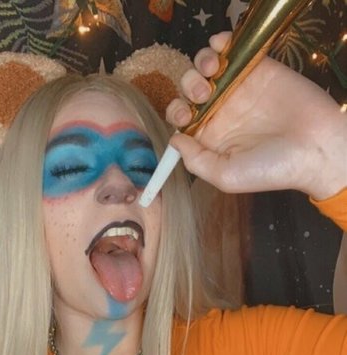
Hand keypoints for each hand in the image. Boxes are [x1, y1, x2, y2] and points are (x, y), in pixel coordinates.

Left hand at [166, 32, 346, 199]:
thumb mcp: (227, 177)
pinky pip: (230, 49)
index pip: (182, 120)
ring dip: (200, 65)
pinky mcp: (257, 68)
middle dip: (188, 87)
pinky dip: (219, 43)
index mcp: (212, 138)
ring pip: (205, 67)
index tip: (187, 116)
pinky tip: (220, 49)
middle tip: (204, 94)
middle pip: (189, 90)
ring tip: (213, 72)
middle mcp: (222, 112)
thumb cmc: (273, 170)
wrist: (315, 148)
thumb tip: (175, 141)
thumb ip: (196, 162)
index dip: (177, 113)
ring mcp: (239, 88)